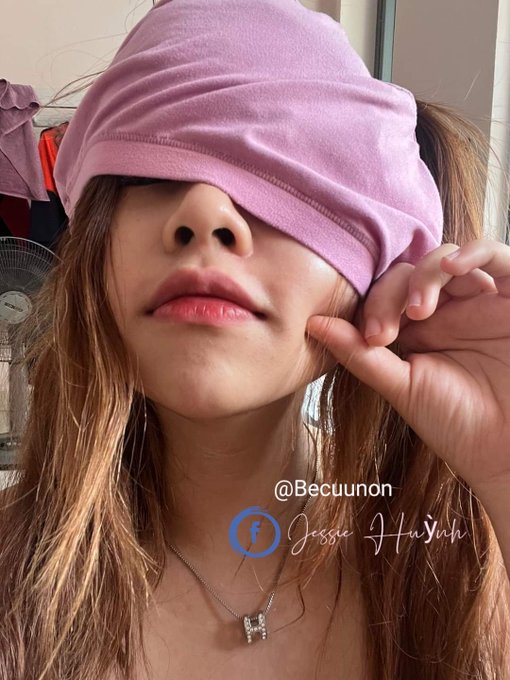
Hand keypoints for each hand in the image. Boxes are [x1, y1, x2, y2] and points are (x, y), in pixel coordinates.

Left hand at [306, 238, 509, 493]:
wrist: (506, 451)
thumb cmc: (457, 425)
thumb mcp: (402, 387)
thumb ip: (360, 354)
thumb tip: (311, 323)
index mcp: (417, 330)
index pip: (384, 294)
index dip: (373, 305)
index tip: (373, 338)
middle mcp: (447, 311)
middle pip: (408, 273)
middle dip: (390, 295)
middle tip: (387, 333)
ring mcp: (480, 302)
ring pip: (444, 260)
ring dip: (424, 276)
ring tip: (419, 310)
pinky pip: (496, 256)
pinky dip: (473, 252)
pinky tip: (452, 267)